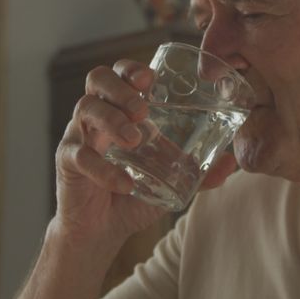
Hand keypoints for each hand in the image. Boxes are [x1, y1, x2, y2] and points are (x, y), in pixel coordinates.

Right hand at [53, 59, 237, 244]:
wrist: (103, 230)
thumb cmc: (134, 193)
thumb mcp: (170, 180)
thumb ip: (199, 172)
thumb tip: (232, 164)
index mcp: (120, 110)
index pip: (120, 74)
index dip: (131, 68)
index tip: (150, 78)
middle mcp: (97, 116)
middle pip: (97, 79)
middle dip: (121, 89)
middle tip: (143, 110)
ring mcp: (79, 136)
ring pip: (84, 108)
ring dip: (112, 119)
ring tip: (136, 139)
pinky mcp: (68, 162)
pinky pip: (79, 155)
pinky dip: (103, 168)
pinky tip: (124, 183)